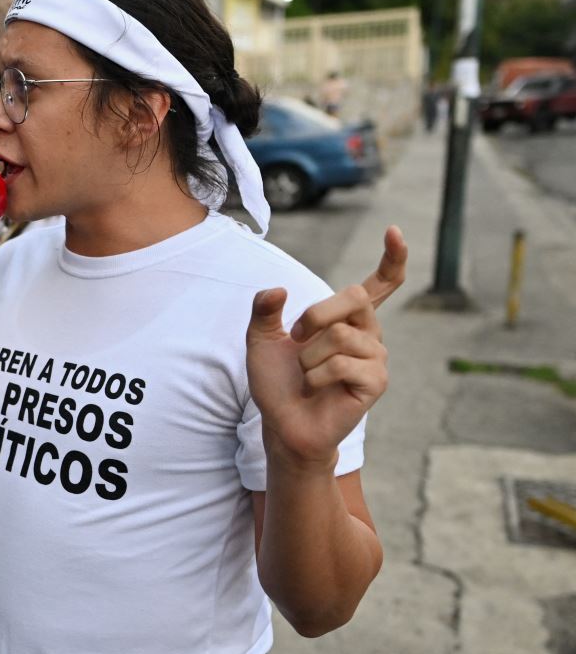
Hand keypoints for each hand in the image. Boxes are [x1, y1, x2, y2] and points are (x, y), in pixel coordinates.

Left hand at [247, 226, 406, 466]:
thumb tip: (276, 291)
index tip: (394, 231)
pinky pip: (342, 363)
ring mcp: (376, 358)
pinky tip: (314, 387)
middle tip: (295, 337)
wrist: (282, 422)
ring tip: (305, 372)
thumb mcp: (260, 340)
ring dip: (308, 355)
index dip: (392, 258)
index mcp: (347, 319)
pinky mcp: (376, 382)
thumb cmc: (277, 383)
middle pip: (354, 297)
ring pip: (341, 334)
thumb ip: (264, 311)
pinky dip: (316, 375)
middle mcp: (369, 333)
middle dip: (316, 314)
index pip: (381, 284)